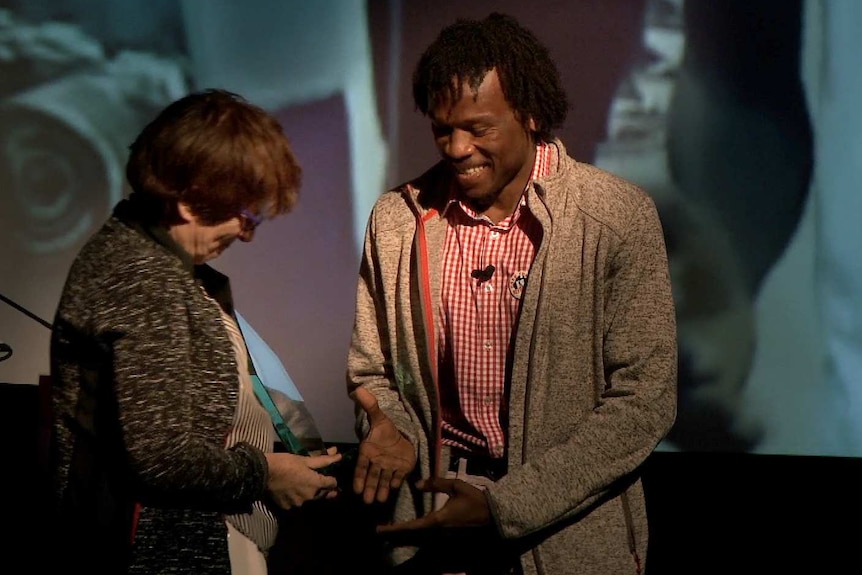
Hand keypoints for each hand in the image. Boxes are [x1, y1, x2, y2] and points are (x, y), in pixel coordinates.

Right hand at [264, 451, 340, 509]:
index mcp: (316, 484)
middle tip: (317, 480)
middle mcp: (310, 497)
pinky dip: (296, 498)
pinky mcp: (288, 507)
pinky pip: (297, 503)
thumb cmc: (286, 462)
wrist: (263, 472)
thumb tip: (338, 455)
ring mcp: (298, 503)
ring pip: (310, 499)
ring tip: (302, 484)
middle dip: (322, 488)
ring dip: (310, 493)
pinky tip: (292, 491)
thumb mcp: (305, 459)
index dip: (332, 479)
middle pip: (322, 494)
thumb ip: (324, 460)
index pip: (332, 484)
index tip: (328, 475)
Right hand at [351, 387, 416, 503]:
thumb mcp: (379, 417)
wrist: (401, 437)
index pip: (362, 467)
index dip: (359, 478)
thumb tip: (359, 389)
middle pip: (373, 477)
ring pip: (384, 480)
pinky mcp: (402, 469)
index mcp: (369, 452)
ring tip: (379, 500)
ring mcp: (390, 467)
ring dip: (381, 490)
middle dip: (370, 488)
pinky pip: (399, 476)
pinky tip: (394, 487)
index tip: (356, 490)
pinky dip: (396, 482)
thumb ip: (370, 406)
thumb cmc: (385, 431)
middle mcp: (378, 462)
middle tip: (367, 501)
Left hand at [376, 477, 490, 534]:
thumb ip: (436, 484)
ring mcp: (443, 532)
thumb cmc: (474, 498)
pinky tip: (409, 526)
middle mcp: (438, 529)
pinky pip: (427, 532)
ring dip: (404, 532)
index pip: (413, 525)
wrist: (492, 513)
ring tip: (389, 528)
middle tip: (379, 530)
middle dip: (395, 532)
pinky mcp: (447, 531)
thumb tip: (417, 484)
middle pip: (413, 533)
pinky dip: (415, 530)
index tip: (381, 529)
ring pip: (419, 534)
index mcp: (438, 519)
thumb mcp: (455, 486)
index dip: (396, 528)